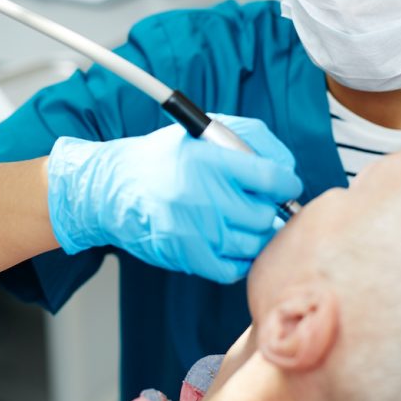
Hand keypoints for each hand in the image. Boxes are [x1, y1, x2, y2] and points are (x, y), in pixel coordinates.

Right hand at [47, 114, 301, 282]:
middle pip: (265, 216)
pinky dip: (238, 257)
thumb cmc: (163, 158)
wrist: (112, 189)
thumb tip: (288, 169)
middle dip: (268, 208)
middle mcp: (200, 197)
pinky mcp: (186, 257)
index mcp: (207, 161)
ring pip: (253, 244)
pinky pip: (233, 268)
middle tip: (258, 202)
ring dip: (253, 233)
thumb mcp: (203, 132)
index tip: (285, 184)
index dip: (287, 183)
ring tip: (240, 219)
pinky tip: (229, 240)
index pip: (271, 178)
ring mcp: (193, 231)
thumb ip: (250, 140)